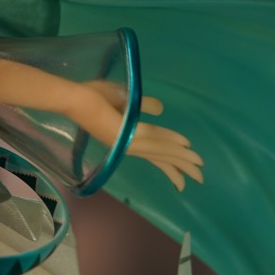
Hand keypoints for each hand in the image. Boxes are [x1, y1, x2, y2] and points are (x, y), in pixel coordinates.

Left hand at [73, 79, 204, 193]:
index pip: (153, 156)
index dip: (171, 164)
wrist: (75, 97)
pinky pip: (154, 137)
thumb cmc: (93, 96)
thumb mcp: (125, 98)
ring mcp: (127, 141)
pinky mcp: (125, 133)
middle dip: (180, 166)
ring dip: (181, 155)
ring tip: (198, 163)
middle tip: (199, 178)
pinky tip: (185, 144)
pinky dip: (170, 141)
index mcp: (127, 140)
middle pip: (160, 159)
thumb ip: (144, 105)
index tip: (184, 177)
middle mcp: (128, 146)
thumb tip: (161, 109)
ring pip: (161, 150)